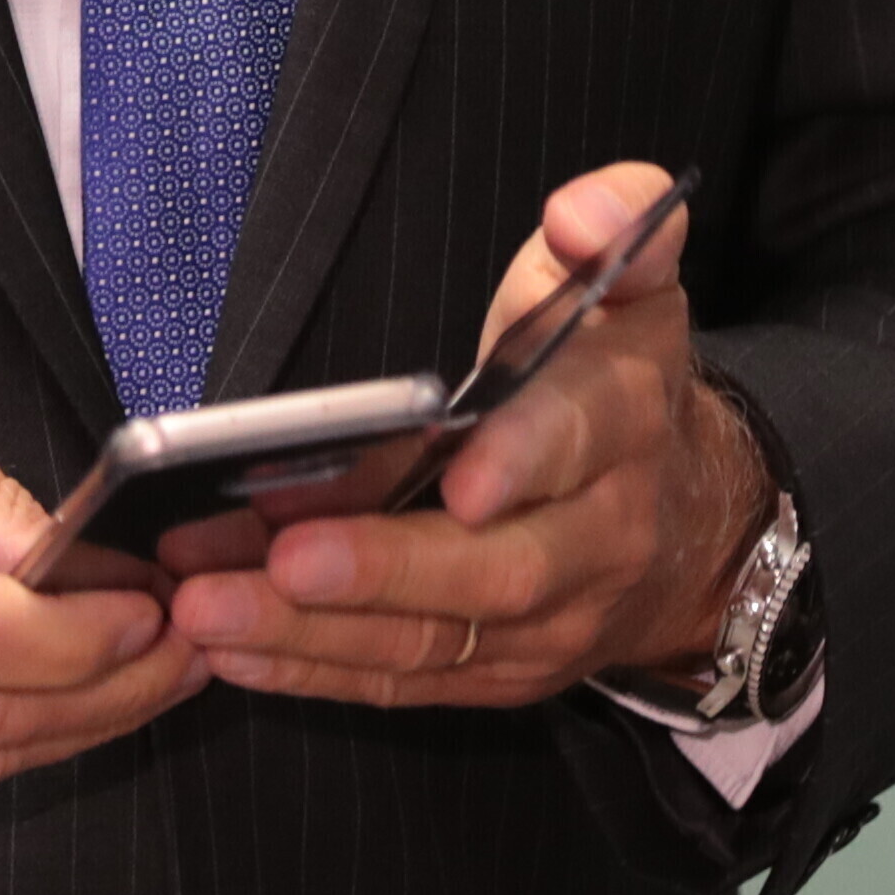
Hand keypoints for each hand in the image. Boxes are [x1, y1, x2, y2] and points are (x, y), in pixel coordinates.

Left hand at [165, 161, 764, 710]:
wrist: (687, 522)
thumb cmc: (613, 382)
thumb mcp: (632, 287)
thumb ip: (617, 231)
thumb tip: (582, 213)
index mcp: (624, 422)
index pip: (579, 438)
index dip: (524, 457)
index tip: (460, 476)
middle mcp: (598, 537)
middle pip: (496, 570)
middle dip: (385, 566)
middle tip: (281, 555)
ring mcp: (549, 622)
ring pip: (434, 639)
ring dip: (315, 629)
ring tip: (207, 605)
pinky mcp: (498, 673)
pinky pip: (404, 681)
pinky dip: (313, 670)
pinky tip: (229, 648)